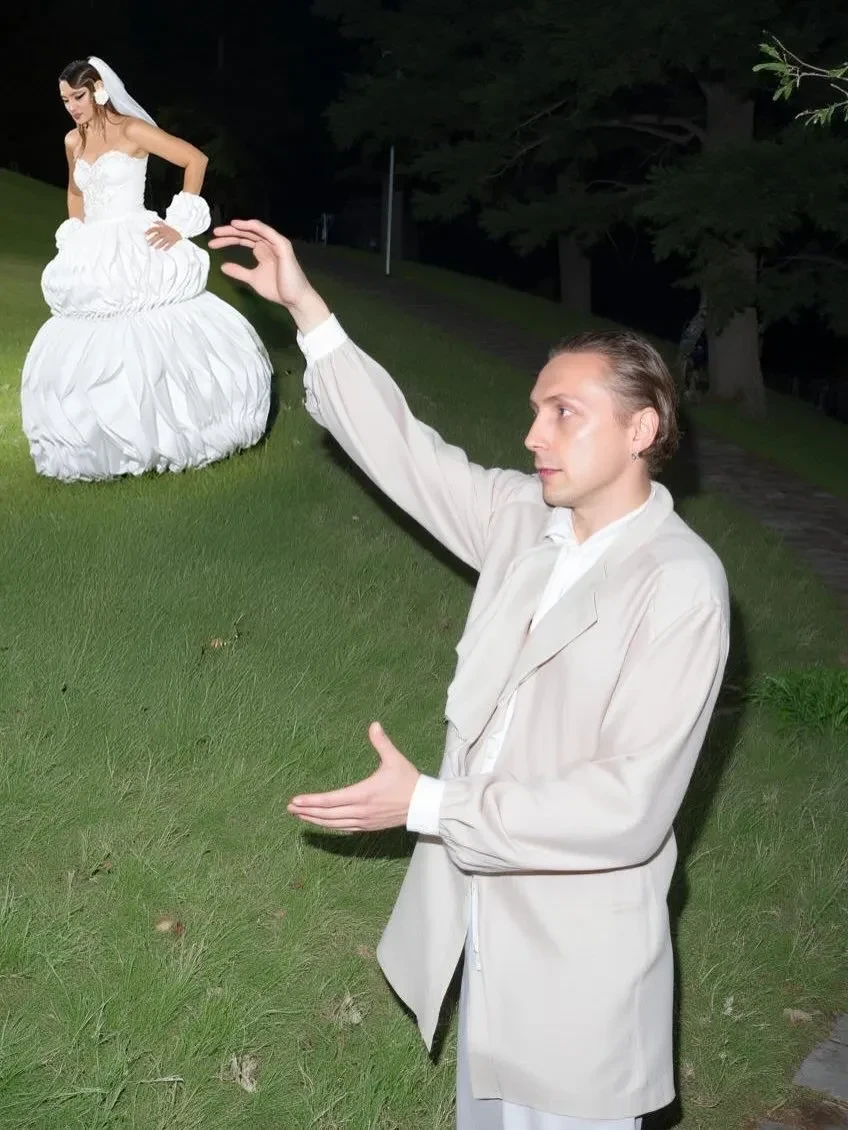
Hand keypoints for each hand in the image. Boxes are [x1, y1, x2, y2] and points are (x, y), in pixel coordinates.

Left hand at [146, 221, 181, 249]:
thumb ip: (159, 222)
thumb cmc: (171, 228)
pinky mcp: (173, 240)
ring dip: (158, 245)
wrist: (181, 230)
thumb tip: (152, 222)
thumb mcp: (165, 224)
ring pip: (163, 241)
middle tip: (148, 244)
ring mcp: (169, 236)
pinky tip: (164, 250)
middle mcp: (165, 232)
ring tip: (155, 248)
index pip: (155, 229)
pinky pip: (169, 245)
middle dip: (152, 241)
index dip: (149, 231)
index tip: (145, 234)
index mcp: (163, 228)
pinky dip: (166, 247)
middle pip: (157, 237)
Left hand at [208, 219, 329, 330]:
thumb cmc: (278, 289)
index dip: (227, 240)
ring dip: (241, 227)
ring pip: (256, 230)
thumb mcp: (253, 279)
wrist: (294, 299)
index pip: (242, 240)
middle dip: (230, 232)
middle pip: (246, 233)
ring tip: (226, 227)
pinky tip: (243, 225)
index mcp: (262, 251)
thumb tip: (222, 266)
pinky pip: (268, 232)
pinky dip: (256, 227)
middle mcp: (268, 244)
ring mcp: (276, 244)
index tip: (213, 244)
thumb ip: (239, 272)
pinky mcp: (283, 246)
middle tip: (214, 233)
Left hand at [288, 722, 419, 831]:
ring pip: (334, 824)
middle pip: (327, 814)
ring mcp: (364, 821)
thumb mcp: (395, 759)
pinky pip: (344, 828)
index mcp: (363, 794)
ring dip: (315, 820)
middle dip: (307, 811)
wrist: (423, 806)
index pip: (331, 800)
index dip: (312, 801)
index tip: (295, 800)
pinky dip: (330, 825)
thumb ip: (382, 743)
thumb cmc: (409, 782)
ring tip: (300, 815)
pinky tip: (322, 822)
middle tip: (290, 808)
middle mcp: (360, 811)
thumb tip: (374, 724)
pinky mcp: (368, 826)